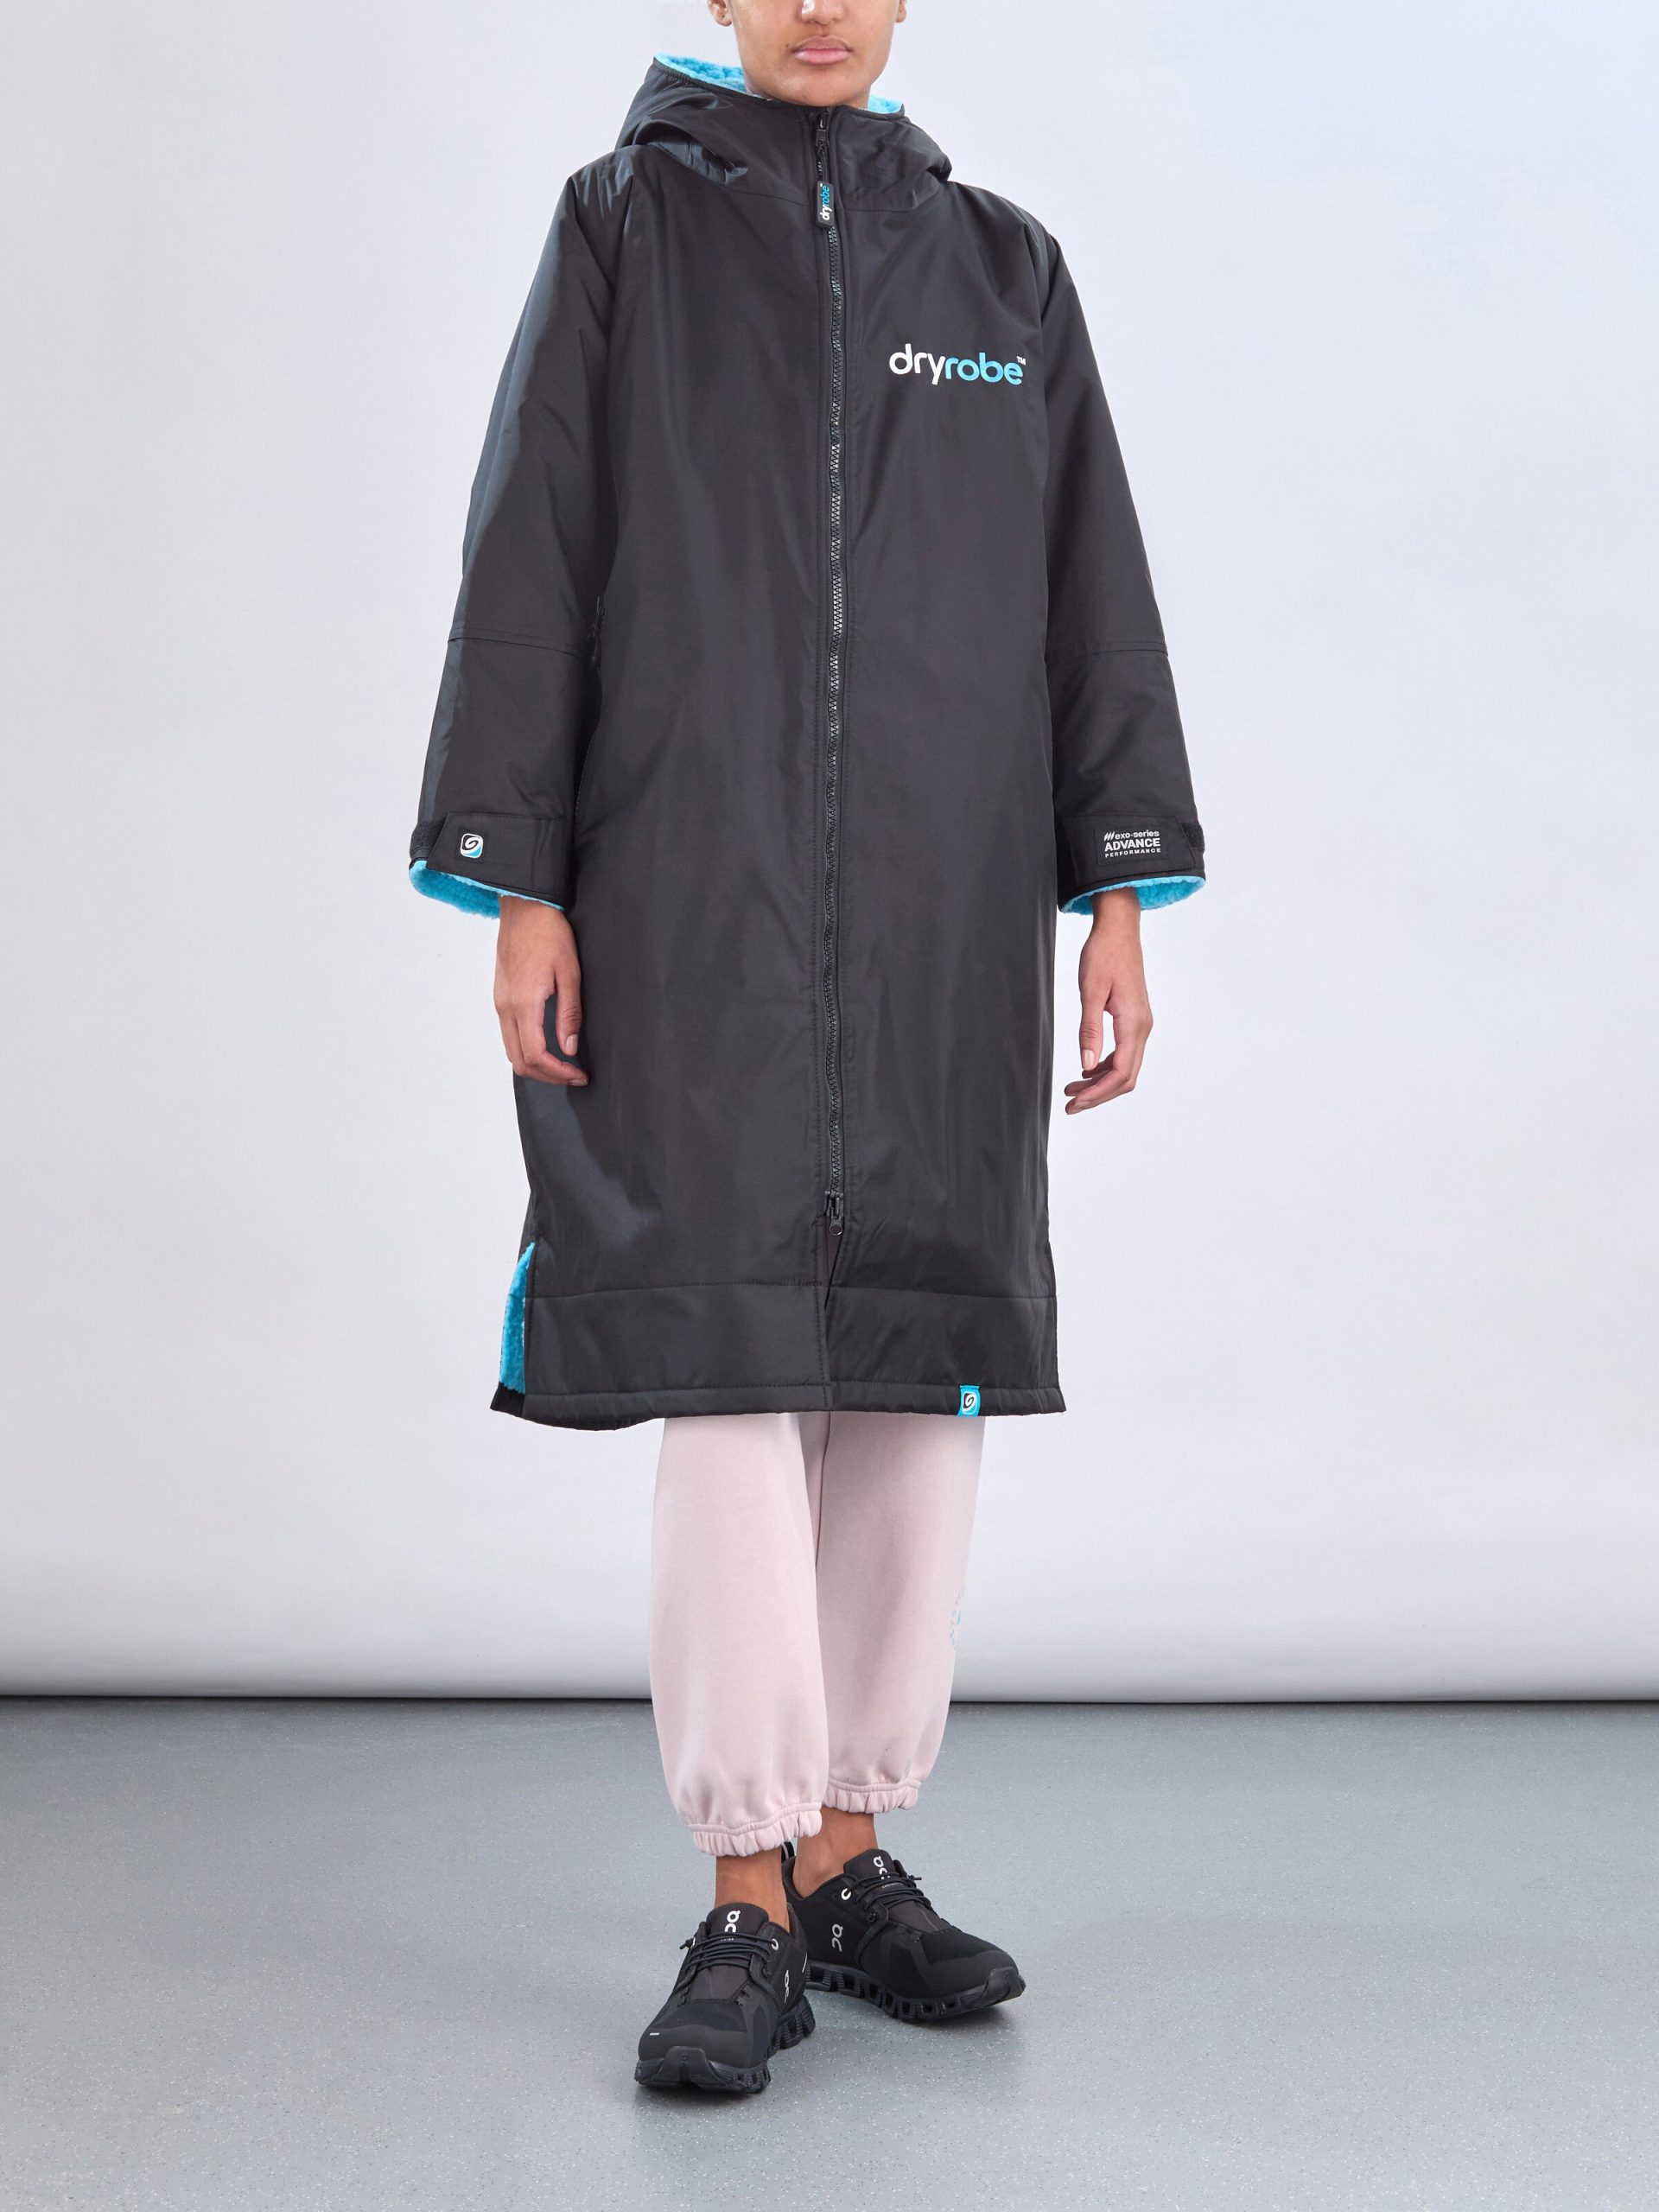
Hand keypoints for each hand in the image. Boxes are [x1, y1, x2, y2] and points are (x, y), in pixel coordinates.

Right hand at [494, 899, 586, 1085]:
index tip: (579, 1075)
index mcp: (523, 1003)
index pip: (536, 1055)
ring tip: (562, 1064)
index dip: (558, 1072)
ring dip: (535, 1064)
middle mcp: (505, 1006)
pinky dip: (526, 1048)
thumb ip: (569, 1014)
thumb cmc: (549, 933)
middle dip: (547, 1075)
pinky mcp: (500, 996)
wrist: (525, 907)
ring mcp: (499, 1002)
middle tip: (572, 1075)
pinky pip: (508, 1034)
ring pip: (511, 1050)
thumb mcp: (569, 973)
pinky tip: (546, 1044)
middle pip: (519, 1060)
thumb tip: (569, 1048)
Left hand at [1063, 888, 1150, 1113]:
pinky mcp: (1134, 1021)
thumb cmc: (1104, 955)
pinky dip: (1104, 1068)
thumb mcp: (1091, 991)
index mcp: (1133, 1023)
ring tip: (1071, 1091)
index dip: (1097, 1093)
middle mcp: (1142, 1028)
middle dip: (1099, 1096)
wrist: (1119, 931)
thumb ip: (1089, 1030)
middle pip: (1125, 1078)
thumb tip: (1085, 1064)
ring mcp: (1140, 1025)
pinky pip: (1123, 1054)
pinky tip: (1084, 1070)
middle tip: (1070, 1106)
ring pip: (1125, 1068)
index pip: (1119, 1073)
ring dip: (1100, 1084)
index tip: (1075, 1103)